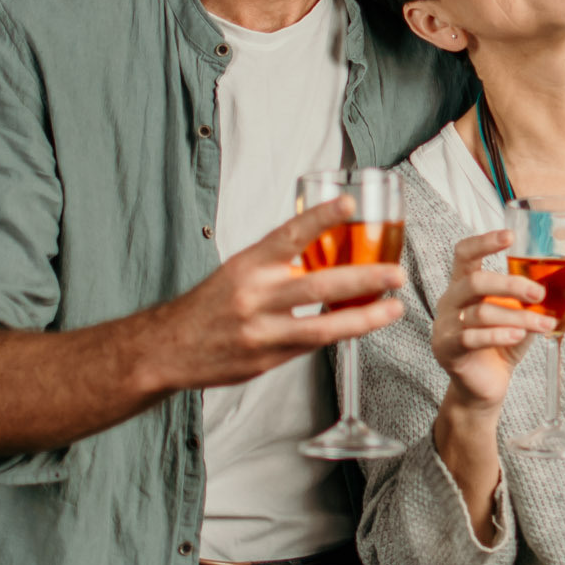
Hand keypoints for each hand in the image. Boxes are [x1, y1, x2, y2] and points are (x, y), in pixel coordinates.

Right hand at [158, 196, 405, 388]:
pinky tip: (364, 325)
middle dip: (365, 279)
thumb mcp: (238, 272)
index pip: (289, 235)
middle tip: (396, 273)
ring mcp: (261, 331)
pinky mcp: (266, 359)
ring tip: (394, 308)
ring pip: (324, 326)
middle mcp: (255, 297)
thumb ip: (278, 264)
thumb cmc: (208, 306)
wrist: (168, 348)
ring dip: (365, 317)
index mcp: (247, 266)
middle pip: (319, 286)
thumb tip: (322, 249)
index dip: (320, 218)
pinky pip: (312, 345)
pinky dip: (339, 334)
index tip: (349, 205)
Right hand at [431, 230, 554, 411]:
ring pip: (481, 313)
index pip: (465, 253)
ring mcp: (445, 325)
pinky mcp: (447, 349)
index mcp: (464, 284)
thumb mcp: (523, 313)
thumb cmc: (503, 343)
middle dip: (511, 285)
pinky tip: (518, 336)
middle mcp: (451, 300)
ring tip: (544, 324)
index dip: (484, 241)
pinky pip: (472, 338)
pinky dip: (499, 335)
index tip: (511, 236)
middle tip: (540, 293)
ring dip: (518, 317)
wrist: (486, 386)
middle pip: (475, 281)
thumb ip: (538, 291)